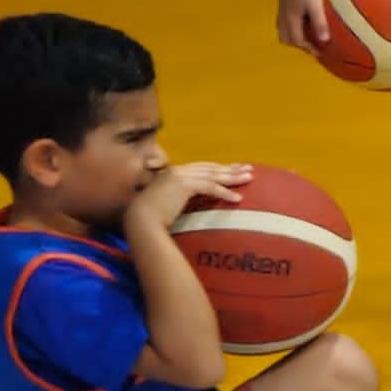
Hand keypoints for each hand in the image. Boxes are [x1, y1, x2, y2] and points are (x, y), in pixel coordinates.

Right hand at [127, 161, 251, 227]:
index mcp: (171, 173)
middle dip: (230, 169)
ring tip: (250, 179)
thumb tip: (197, 203)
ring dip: (233, 177)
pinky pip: (210, 187)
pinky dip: (225, 192)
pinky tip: (238, 198)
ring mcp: (179, 176)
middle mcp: (175, 171)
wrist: (140, 222)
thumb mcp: (168, 204)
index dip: (218, 168)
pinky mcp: (183, 184)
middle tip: (248, 169)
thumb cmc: (151, 219)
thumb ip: (181, 198)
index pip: (200, 168)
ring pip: (212, 175)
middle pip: (209, 168)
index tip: (233, 168)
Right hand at [274, 0, 329, 50]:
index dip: (308, 49)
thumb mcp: (316, 5)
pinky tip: (301, 20)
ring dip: (293, 35)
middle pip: (287, 38)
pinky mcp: (282, 1)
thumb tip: (324, 40)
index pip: (297, 41)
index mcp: (291, 19)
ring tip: (307, 35)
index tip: (320, 53)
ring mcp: (281, 9)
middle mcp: (283, 16)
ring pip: (283, 29)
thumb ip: (320, 23)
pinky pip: (283, 20)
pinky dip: (291, 26)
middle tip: (313, 46)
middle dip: (299, 45)